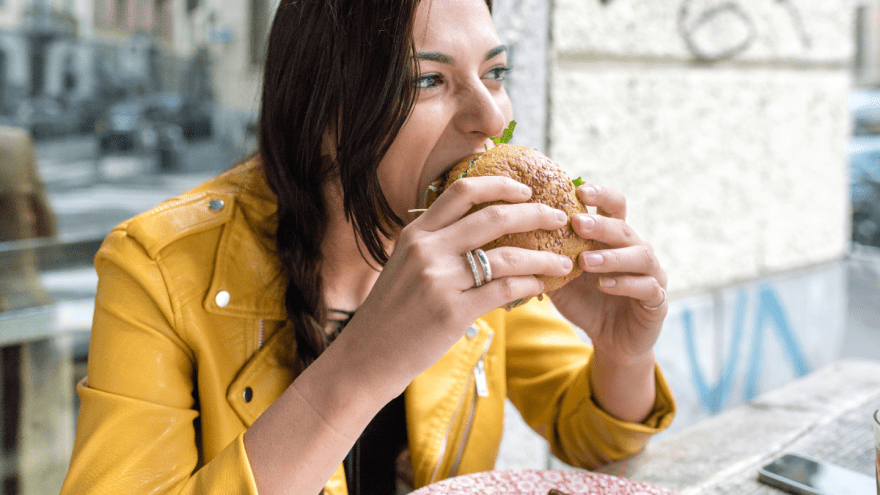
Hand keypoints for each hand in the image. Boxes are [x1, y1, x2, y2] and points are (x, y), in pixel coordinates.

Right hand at [345, 176, 572, 392]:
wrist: (367, 356)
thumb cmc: (390, 312)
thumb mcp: (404, 265)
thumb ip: (435, 245)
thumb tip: (480, 231)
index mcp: (415, 233)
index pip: (461, 191)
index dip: (499, 185)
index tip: (524, 190)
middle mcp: (427, 250)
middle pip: (493, 217)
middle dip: (534, 214)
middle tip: (558, 218)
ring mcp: (439, 280)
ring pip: (507, 256)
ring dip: (543, 257)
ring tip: (563, 262)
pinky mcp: (452, 312)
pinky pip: (503, 290)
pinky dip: (529, 285)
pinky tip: (541, 287)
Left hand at [548, 184, 667, 363]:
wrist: (611, 341)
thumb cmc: (585, 302)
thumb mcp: (561, 279)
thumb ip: (548, 258)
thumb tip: (512, 237)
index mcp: (614, 239)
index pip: (614, 206)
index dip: (601, 195)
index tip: (578, 190)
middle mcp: (636, 250)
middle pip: (624, 228)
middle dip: (601, 224)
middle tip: (577, 222)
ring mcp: (651, 273)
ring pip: (640, 255)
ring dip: (611, 256)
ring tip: (585, 261)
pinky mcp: (657, 300)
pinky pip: (647, 287)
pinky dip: (624, 283)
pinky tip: (603, 284)